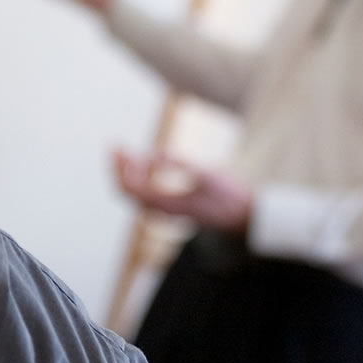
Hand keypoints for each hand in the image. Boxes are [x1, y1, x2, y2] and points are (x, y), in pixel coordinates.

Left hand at [112, 149, 253, 233]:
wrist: (246, 216)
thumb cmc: (230, 196)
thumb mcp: (206, 175)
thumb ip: (179, 164)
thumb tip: (153, 155)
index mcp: (168, 206)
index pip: (132, 189)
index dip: (121, 168)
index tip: (119, 148)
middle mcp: (163, 212)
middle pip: (128, 193)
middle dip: (119, 168)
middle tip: (116, 145)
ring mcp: (167, 211)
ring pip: (137, 194)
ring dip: (128, 172)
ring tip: (127, 151)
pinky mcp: (174, 207)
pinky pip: (147, 194)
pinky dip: (141, 177)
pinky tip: (146, 163)